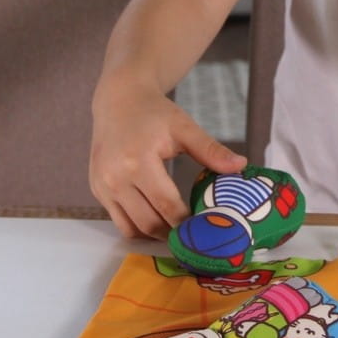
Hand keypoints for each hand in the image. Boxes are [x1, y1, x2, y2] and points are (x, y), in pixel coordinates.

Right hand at [90, 74, 245, 239]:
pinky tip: (156, 220)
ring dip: (153, 235)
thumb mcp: (184, 128)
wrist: (119, 101)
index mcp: (139, 161)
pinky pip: (117, 219)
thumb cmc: (154, 114)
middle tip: (194, 236)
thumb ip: (210, 150)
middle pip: (148, 222)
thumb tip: (241, 166)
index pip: (166, 204)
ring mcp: (102, 186)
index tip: (205, 228)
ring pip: (130, 227)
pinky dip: (136, 226)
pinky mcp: (96, 189)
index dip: (187, 221)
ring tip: (177, 232)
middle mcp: (116, 177)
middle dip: (172, 234)